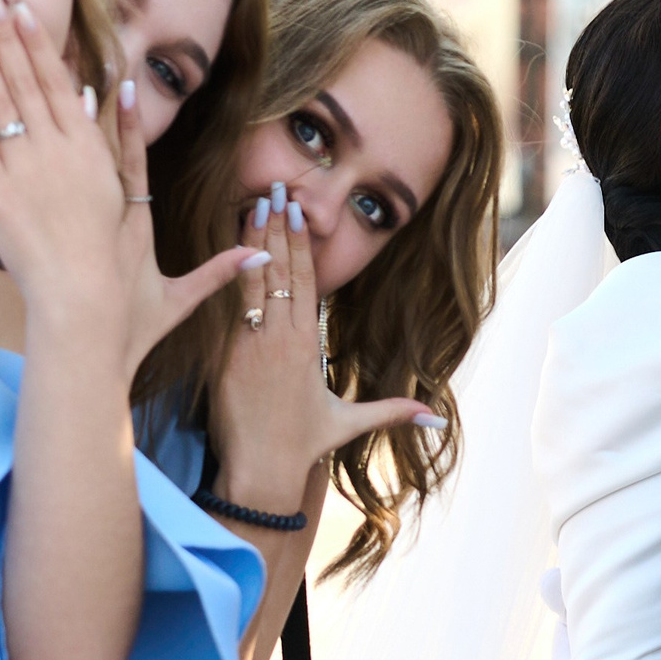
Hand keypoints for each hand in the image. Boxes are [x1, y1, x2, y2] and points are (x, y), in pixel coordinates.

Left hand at [0, 14, 254, 380]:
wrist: (86, 322)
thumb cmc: (128, 311)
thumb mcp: (176, 291)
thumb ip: (216, 272)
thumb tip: (261, 262)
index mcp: (109, 174)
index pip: (86, 107)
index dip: (68, 65)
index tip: (57, 30)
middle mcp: (71, 162)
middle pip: (42, 87)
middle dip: (20, 38)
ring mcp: (32, 174)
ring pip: (7, 103)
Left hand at [209, 179, 439, 512]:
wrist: (260, 470)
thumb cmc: (301, 445)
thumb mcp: (349, 422)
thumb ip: (390, 411)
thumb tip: (435, 417)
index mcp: (309, 346)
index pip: (308, 283)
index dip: (303, 245)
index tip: (298, 212)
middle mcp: (281, 339)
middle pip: (281, 272)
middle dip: (279, 228)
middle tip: (277, 189)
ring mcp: (251, 345)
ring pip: (253, 282)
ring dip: (252, 241)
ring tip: (251, 204)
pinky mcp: (226, 356)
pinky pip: (228, 308)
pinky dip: (228, 275)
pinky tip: (225, 248)